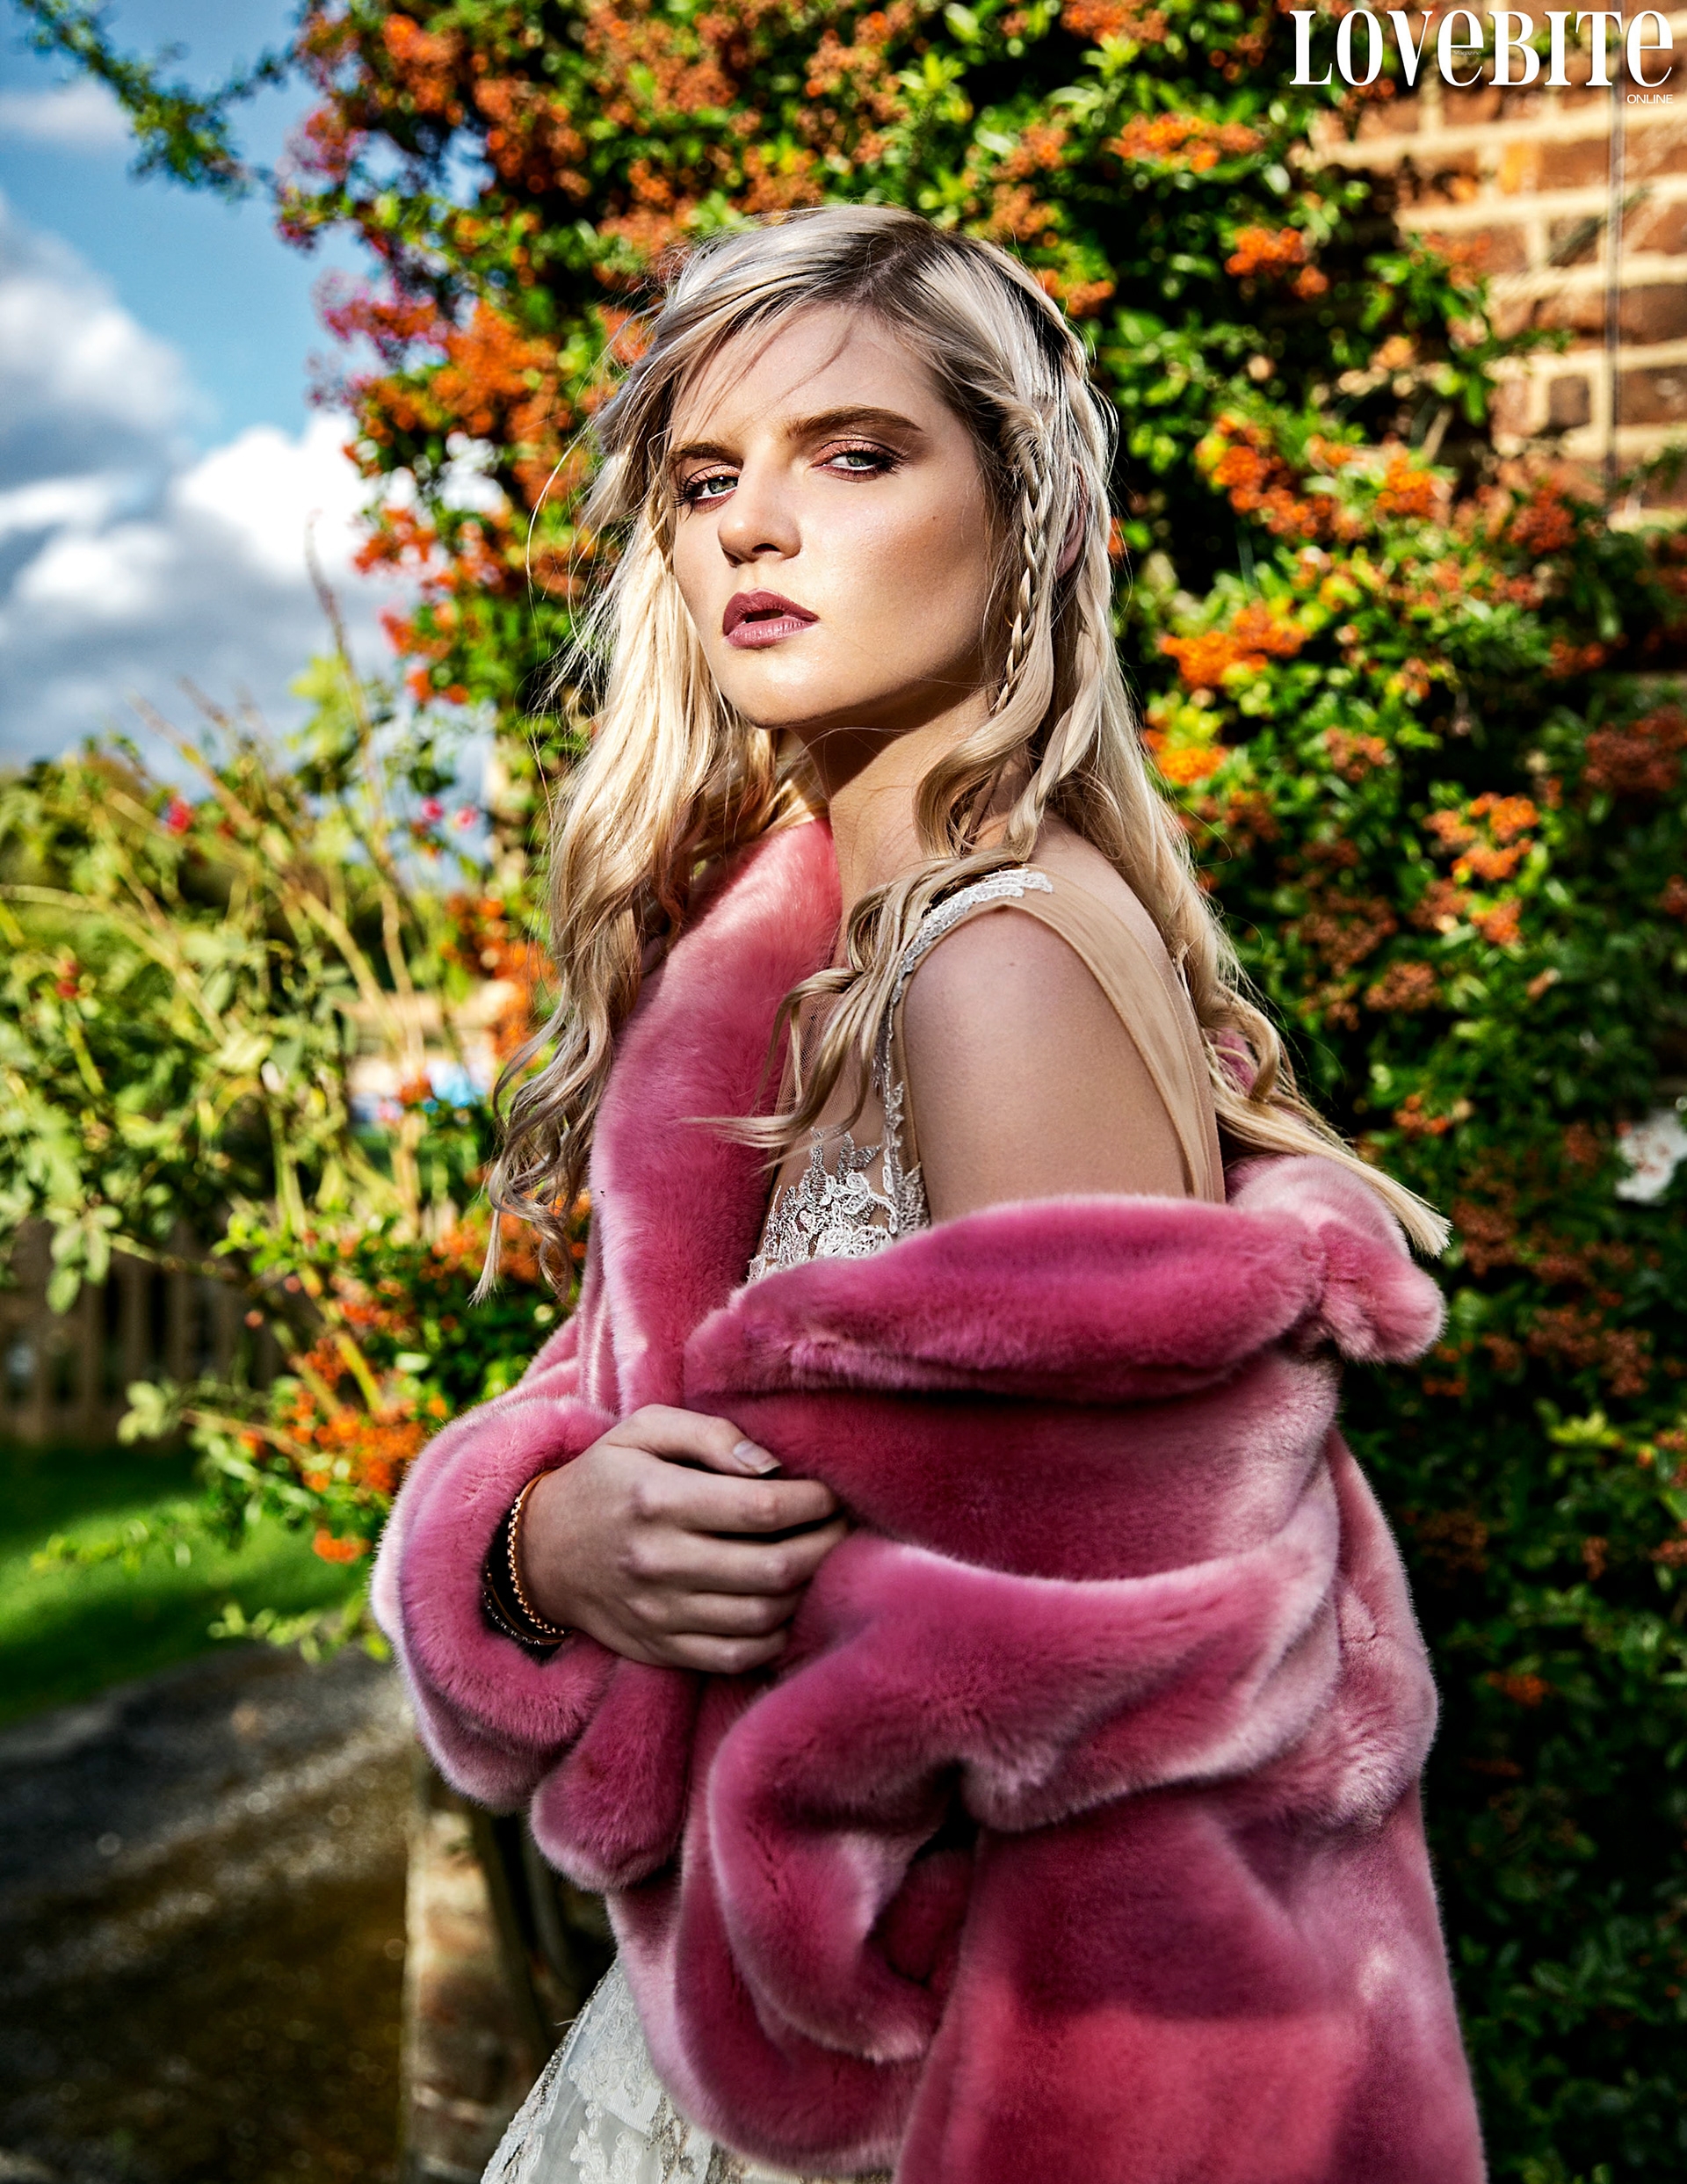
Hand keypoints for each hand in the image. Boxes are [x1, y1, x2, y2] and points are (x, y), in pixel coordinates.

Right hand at [517, 1405, 845, 1672]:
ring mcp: (659, 1613)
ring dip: (807, 1591)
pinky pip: (736, 1657)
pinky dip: (775, 1637)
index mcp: (658, 1499)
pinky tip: (784, 1607)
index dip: (813, 1503)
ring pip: (763, 1616)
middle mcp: (659, 1561)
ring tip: (818, 1563)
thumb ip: (710, 1435)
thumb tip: (771, 1465)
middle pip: (774, 1567)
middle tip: (841, 1528)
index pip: (761, 1508)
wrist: (538, 1553)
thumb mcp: (643, 1431)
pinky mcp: (660, 1648)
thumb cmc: (605, 1479)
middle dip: (826, 1547)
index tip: (830, 1494)